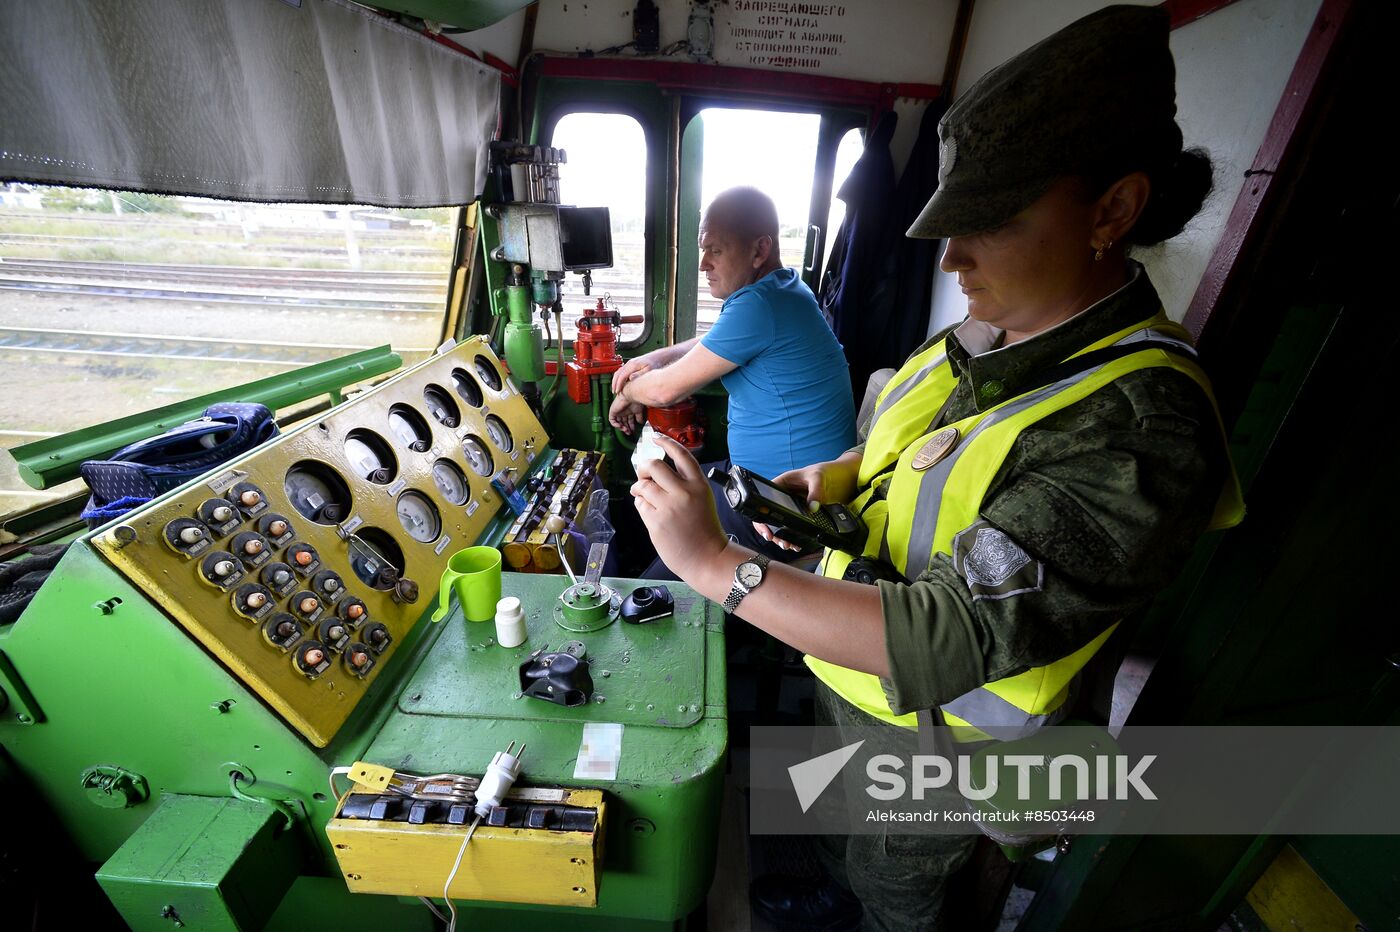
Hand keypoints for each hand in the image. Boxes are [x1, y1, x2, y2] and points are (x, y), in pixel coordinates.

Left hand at [608, 394, 645, 432]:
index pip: (629, 420)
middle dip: (626, 428)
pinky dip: (615, 425)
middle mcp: (623, 411)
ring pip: (618, 422)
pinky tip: (620, 426)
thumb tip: (640, 423)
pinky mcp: (612, 411)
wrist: (631, 395)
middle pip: (623, 422)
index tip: (633, 430)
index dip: (630, 426)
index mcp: (629, 410)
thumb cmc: (636, 400)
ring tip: (626, 430)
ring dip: (621, 428)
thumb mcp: (639, 411)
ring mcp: (618, 411)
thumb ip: (639, 417)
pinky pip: (612, 420)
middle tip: (629, 432)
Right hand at [611, 357, 653, 393]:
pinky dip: (618, 377)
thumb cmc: (654, 364)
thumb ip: (639, 374)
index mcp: (633, 365)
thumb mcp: (648, 370)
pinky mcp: (630, 364)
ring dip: (615, 380)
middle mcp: (629, 363)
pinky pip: (621, 370)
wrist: (657, 357)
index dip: (619, 384)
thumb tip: (630, 378)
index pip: (622, 376)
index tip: (618, 392)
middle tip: (615, 392)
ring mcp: (629, 363)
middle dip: (615, 383)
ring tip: (616, 388)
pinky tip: (620, 383)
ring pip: (618, 372)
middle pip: (618, 374)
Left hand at [631, 435, 727, 576]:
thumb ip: (683, 484)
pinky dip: (641, 506)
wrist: (707, 558)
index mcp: (699, 484)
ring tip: (644, 497)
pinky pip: (640, 505)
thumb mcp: (702, 499)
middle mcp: (684, 492)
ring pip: (643, 486)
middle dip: (644, 468)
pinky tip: (651, 514)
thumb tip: (655, 474)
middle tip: (643, 475)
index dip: (666, 443)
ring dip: (639, 489)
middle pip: (655, 466)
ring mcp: (669, 507)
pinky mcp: (656, 521)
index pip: (681, 454)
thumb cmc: (704, 530)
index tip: (656, 438)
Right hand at [752, 454, 862, 550]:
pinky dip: (792, 537)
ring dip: (780, 537)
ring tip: (787, 545)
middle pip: (768, 515)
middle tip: (775, 540)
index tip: (767, 529)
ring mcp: (792, 506)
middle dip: (770, 530)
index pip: (762, 499)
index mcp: (782, 484)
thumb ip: (815, 491)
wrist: (843, 477)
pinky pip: (792, 527)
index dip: (761, 516)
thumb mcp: (819, 477)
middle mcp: (784, 496)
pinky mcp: (802, 514)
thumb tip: (812, 507)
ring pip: (779, 524)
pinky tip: (797, 544)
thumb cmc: (827, 471)